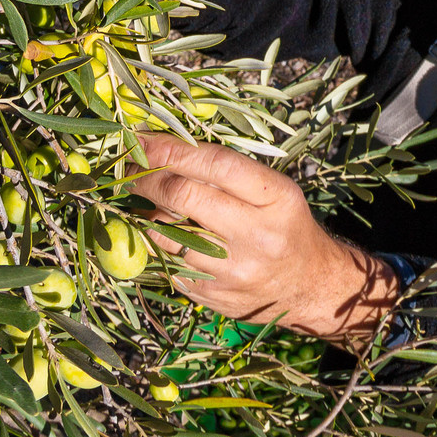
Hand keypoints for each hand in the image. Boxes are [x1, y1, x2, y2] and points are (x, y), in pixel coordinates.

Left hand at [130, 134, 400, 342]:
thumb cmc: (286, 225)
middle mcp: (257, 236)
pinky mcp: (215, 297)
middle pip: (184, 197)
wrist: (308, 286)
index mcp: (276, 199)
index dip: (172, 148)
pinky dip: (157, 243)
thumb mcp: (275, 190)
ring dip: (144, 211)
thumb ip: (228, 172)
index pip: (215, 164)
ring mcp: (234, 272)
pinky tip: (155, 230)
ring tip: (135, 196)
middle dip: (146, 177)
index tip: (141, 139)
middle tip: (127, 167)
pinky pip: (170, 263)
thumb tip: (166, 148)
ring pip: (168, 233)